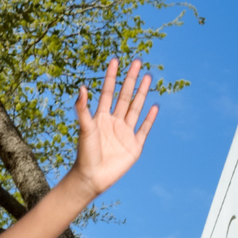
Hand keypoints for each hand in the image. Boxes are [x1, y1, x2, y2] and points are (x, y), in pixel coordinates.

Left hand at [67, 59, 157, 196]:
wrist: (92, 177)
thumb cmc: (85, 154)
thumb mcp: (84, 128)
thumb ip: (83, 108)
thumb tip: (82, 87)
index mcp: (101, 117)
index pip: (108, 92)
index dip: (112, 76)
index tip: (115, 60)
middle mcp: (114, 122)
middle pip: (125, 96)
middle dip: (131, 79)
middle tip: (137, 61)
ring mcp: (125, 133)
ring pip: (136, 108)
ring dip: (142, 93)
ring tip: (148, 77)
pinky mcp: (134, 146)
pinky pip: (144, 129)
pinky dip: (150, 119)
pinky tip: (155, 107)